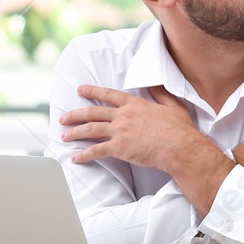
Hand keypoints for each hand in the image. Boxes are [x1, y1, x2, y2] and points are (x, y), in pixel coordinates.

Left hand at [60, 84, 203, 170]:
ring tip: (64, 136)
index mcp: (135, 104)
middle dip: (75, 114)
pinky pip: (96, 151)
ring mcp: (120, 131)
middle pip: (93, 112)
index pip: (109, 95)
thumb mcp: (173, 105)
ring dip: (75, 133)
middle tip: (63, 118)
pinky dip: (84, 155)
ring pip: (90, 129)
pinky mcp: (119, 148)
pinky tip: (76, 158)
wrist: (179, 146)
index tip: (81, 89)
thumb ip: (161, 94)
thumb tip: (154, 85)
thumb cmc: (179, 128)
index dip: (93, 91)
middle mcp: (123, 115)